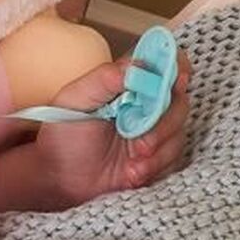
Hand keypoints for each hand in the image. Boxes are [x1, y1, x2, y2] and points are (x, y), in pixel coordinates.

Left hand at [33, 47, 191, 207]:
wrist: (60, 176)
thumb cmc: (63, 132)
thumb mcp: (75, 100)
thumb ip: (104, 79)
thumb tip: (138, 65)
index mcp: (124, 82)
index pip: (161, 63)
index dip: (176, 67)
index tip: (177, 81)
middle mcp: (143, 102)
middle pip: (178, 100)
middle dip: (164, 123)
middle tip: (140, 142)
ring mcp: (152, 129)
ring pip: (179, 130)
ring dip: (160, 148)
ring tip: (133, 160)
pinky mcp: (157, 155)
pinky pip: (174, 157)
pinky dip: (157, 166)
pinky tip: (133, 172)